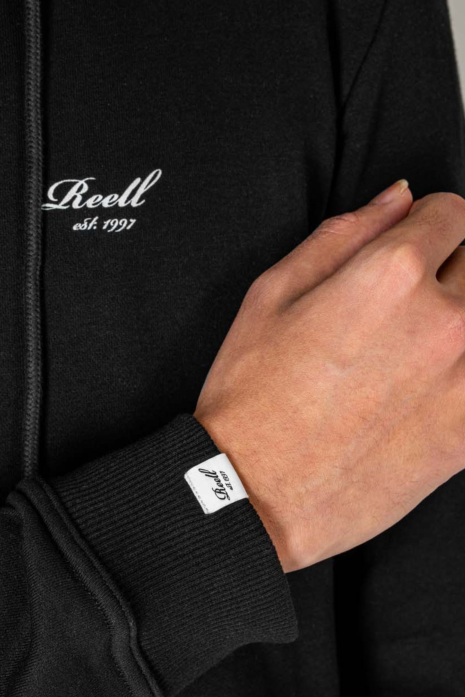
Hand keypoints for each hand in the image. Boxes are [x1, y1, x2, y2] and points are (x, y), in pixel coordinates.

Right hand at [194, 181, 464, 572]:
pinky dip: (459, 378)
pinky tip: (425, 393)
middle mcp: (441, 320)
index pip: (454, 213)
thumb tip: (398, 199)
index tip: (412, 248)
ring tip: (417, 353)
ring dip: (457, 326)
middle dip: (451, 272)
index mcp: (390, 275)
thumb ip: (343, 236)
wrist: (251, 497)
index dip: (427, 225)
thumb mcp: (271, 296)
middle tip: (408, 308)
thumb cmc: (251, 402)